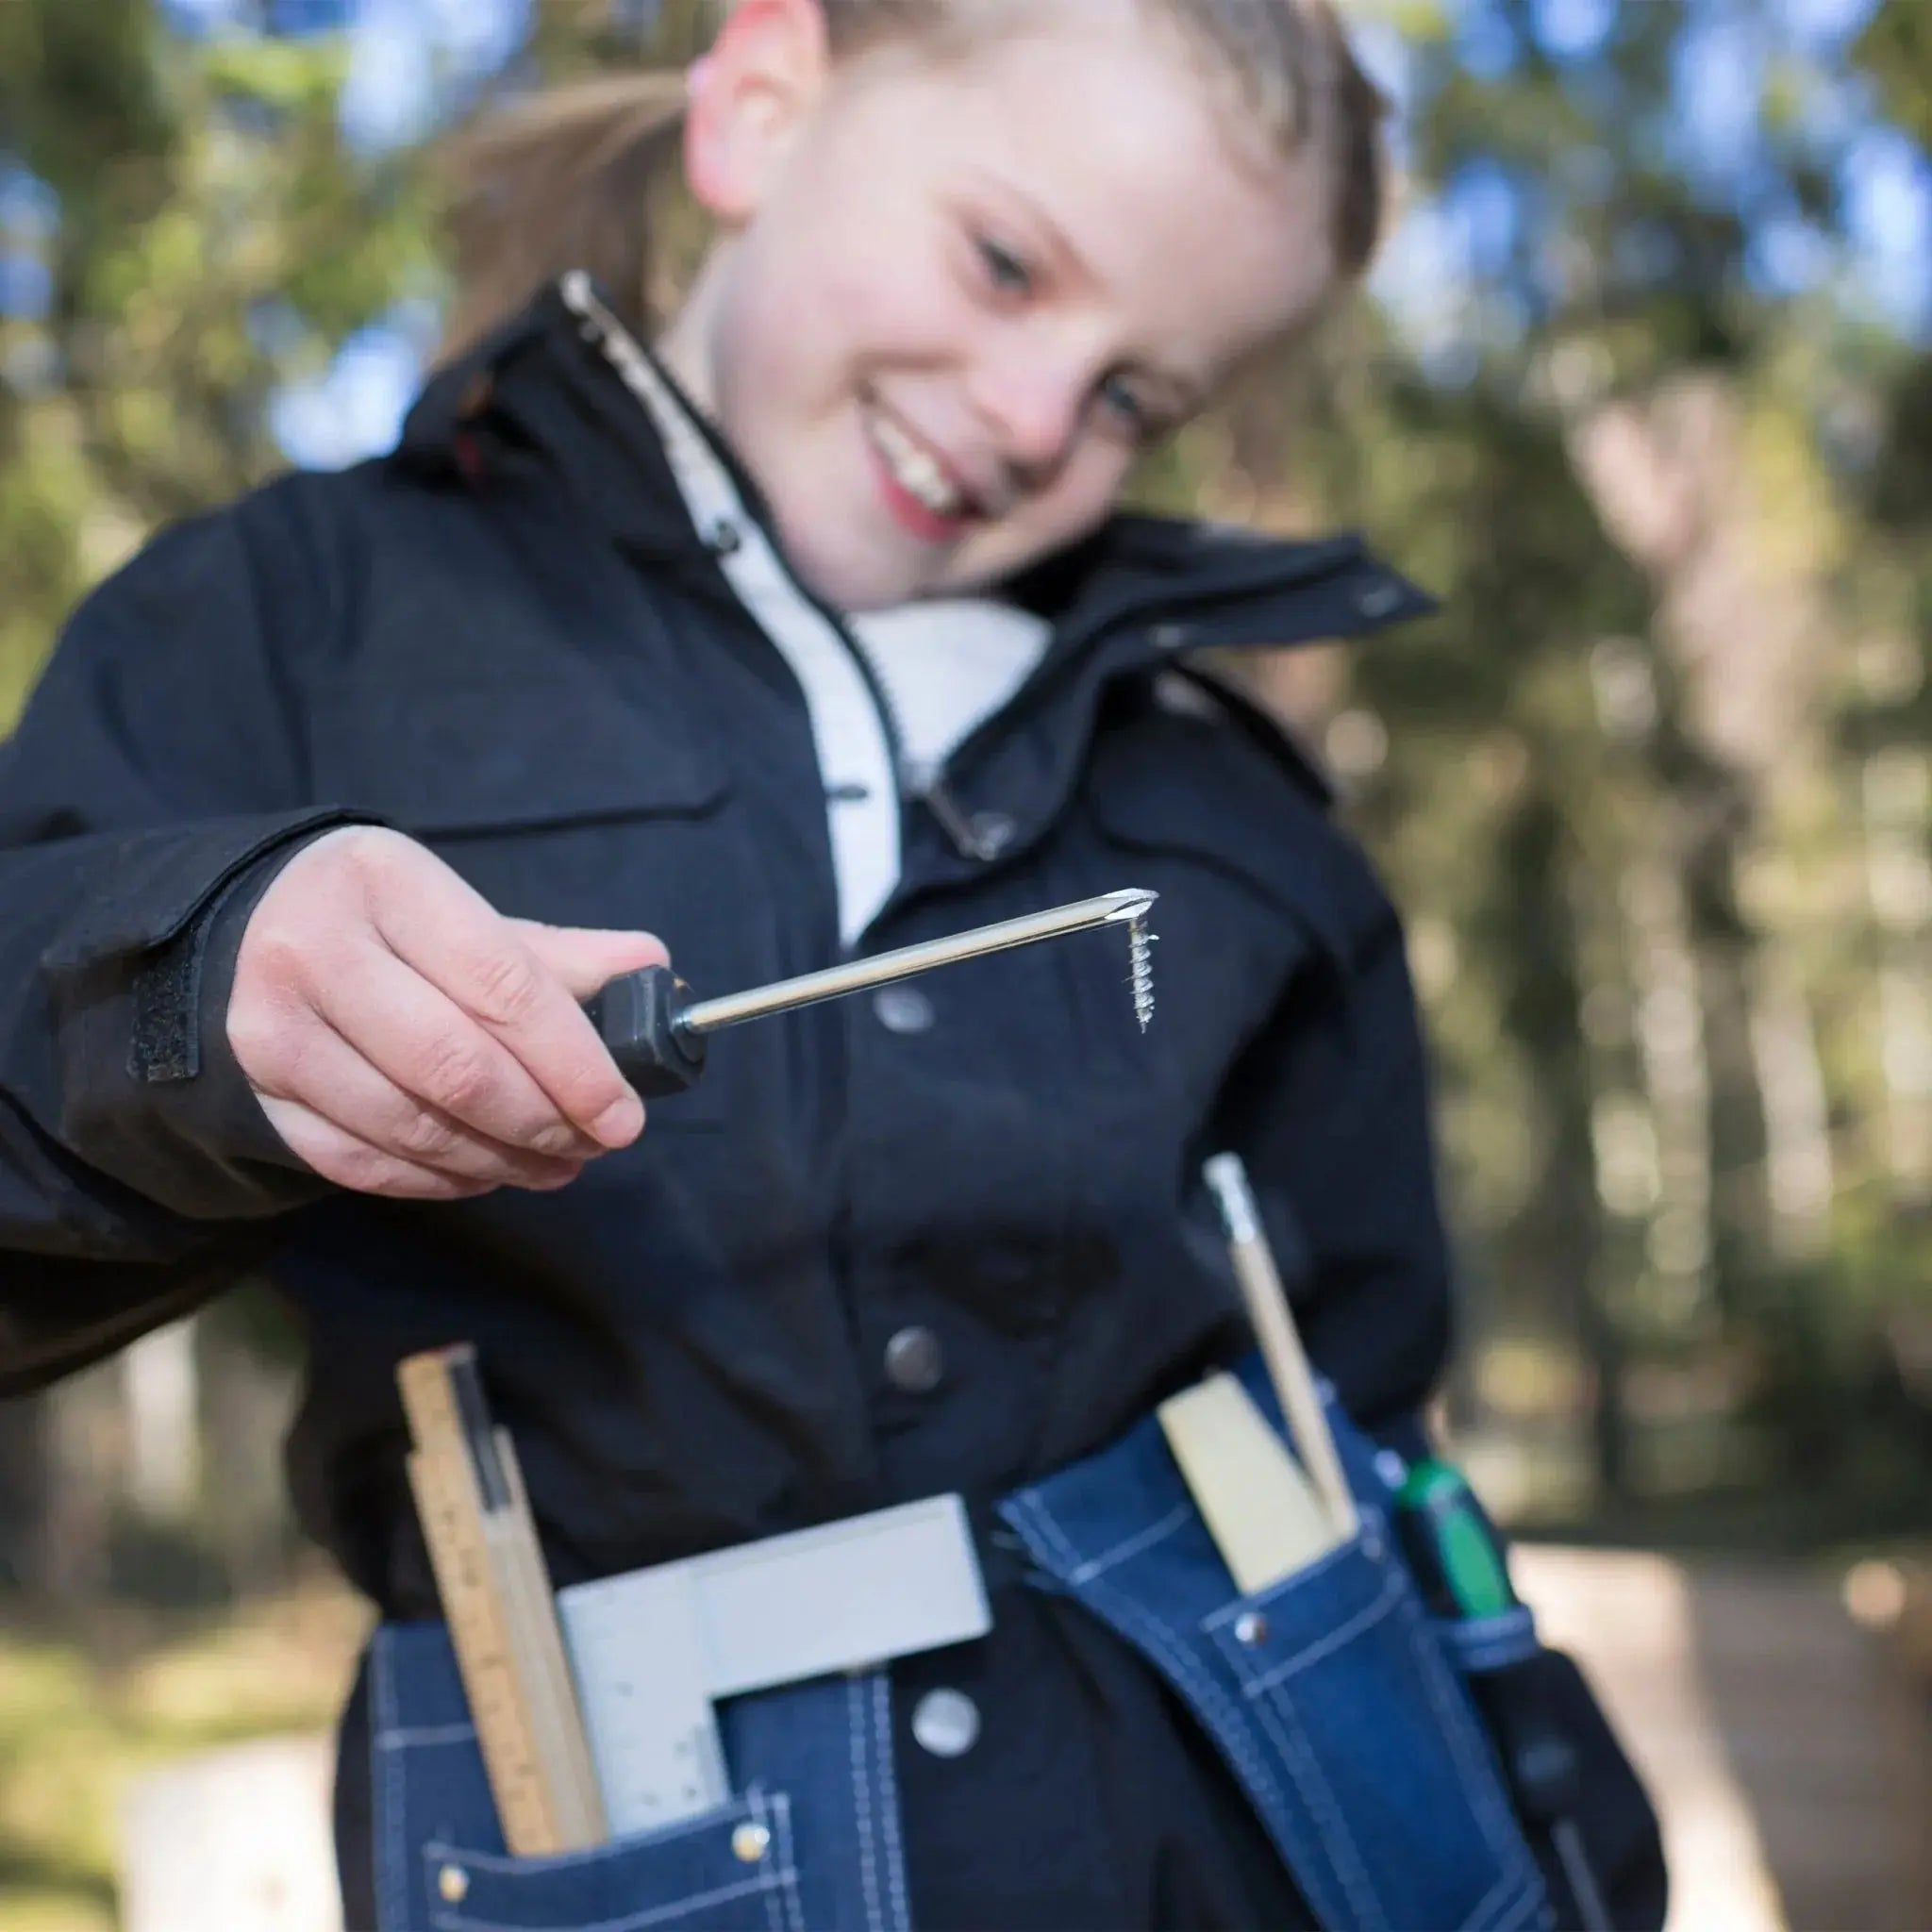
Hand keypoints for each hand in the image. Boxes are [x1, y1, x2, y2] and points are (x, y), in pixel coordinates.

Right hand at [227, 826, 666, 1199]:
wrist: (243, 931)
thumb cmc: (381, 920)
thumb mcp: (458, 909)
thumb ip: (554, 953)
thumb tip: (651, 972)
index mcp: (385, 883)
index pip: (500, 984)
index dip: (574, 1062)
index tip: (625, 1114)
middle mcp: (313, 952)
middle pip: (454, 1067)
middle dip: (542, 1121)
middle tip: (592, 1144)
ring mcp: (270, 1031)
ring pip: (410, 1125)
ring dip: (499, 1160)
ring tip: (555, 1165)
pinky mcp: (256, 1096)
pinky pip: (362, 1162)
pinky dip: (437, 1180)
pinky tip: (485, 1173)